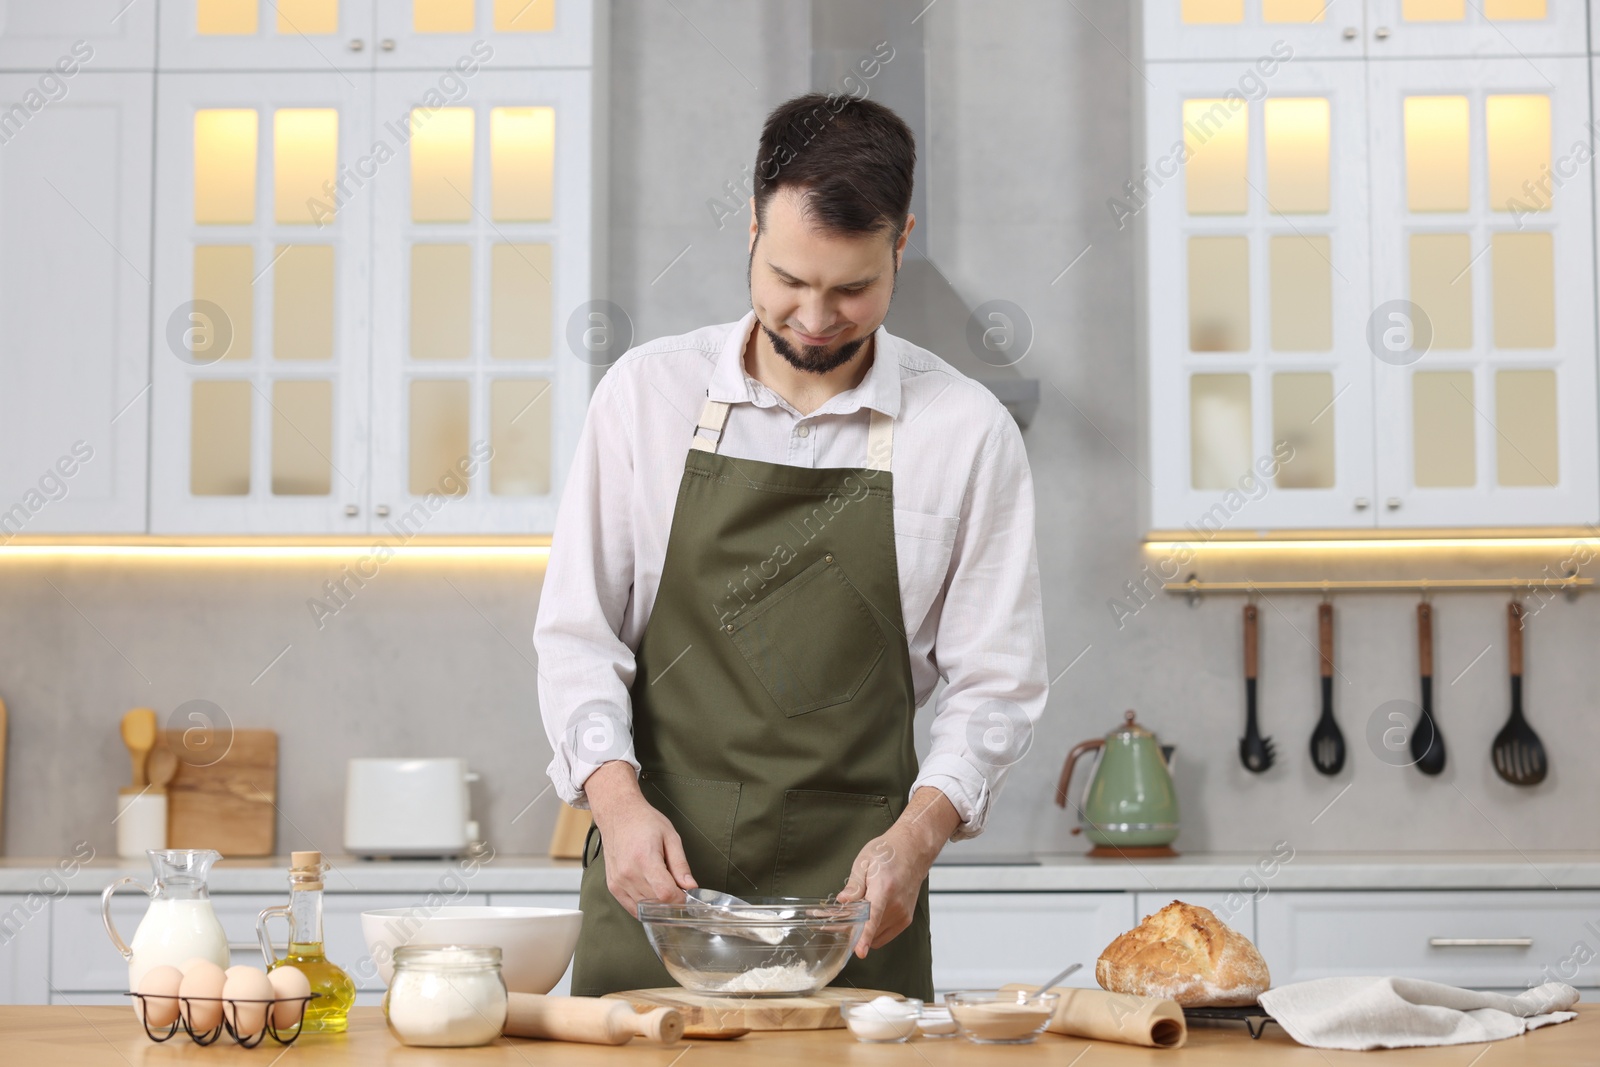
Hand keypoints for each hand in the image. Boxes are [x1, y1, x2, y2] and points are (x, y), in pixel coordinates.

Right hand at [584, 761, 697, 915]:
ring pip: (645, 908)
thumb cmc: (644, 822)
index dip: (680, 899)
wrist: (618, 814)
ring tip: (663, 887)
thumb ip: (680, 864)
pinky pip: (631, 908)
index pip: (665, 893)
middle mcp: (628, 873)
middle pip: (656, 903)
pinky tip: (652, 895)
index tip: (686, 895)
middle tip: (677, 889)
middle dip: (671, 900)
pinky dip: (645, 907)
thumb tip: (691, 886)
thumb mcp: (671, 837)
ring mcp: (619, 882)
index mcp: (645, 859)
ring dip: (658, 904)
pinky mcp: (613, 886)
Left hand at [835, 788, 960, 957]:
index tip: (859, 952)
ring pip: (875, 935)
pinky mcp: (905, 920)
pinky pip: (883, 935)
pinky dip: (872, 931)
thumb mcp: (864, 862)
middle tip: (830, 920)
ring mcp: (903, 914)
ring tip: (850, 914)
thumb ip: (854, 885)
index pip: (873, 917)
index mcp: (884, 889)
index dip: (865, 936)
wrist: (913, 851)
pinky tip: (865, 917)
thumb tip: (842, 901)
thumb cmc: (888, 853)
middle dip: (849, 929)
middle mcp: (896, 905)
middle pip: (869, 929)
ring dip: (861, 931)